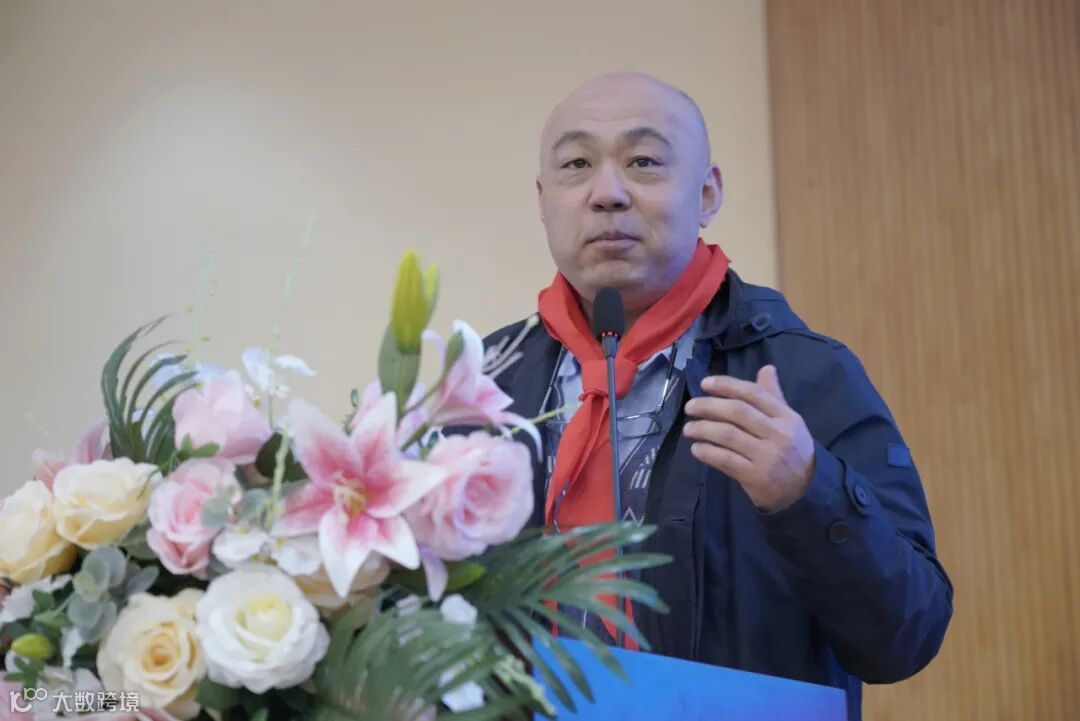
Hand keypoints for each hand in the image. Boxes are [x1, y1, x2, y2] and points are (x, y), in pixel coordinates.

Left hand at [683, 365, 815, 511]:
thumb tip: (766, 368)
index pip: (753, 394)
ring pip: (728, 435)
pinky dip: (708, 452)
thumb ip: (773, 396)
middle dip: (709, 406)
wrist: (804, 490)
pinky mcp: (755, 477)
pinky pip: (726, 460)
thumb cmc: (792, 450)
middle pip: (738, 412)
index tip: (705, 383)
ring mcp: (767, 456)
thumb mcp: (789, 422)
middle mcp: (778, 434)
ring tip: (688, 428)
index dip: (727, 385)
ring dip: (703, 429)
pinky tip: (696, 448)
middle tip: (690, 407)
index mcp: (786, 417)